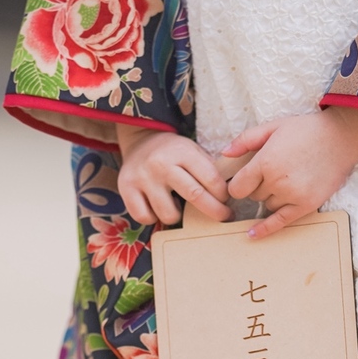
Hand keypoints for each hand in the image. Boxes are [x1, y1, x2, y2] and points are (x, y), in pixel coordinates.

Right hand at [115, 126, 231, 226]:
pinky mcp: (126, 189)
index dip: (223, 195)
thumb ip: (209, 169)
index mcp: (182, 151)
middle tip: (223, 217)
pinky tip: (158, 207)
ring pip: (169, 214)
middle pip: (195, 196)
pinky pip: (145, 218)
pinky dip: (154, 218)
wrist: (141, 140)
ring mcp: (142, 178)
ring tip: (178, 206)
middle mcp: (161, 164)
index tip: (227, 202)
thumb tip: (231, 193)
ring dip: (179, 216)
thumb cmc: (173, 151)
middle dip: (215, 211)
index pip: (211, 179)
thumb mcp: (193, 150)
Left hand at [221, 108, 357, 237]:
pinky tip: (252, 235)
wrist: (341, 137)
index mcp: (266, 162)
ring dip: (271, 197)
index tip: (243, 180)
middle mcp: (277, 182)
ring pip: (267, 206)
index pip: (238, 187)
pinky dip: (265, 229)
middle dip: (258, 186)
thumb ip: (246, 139)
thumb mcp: (273, 127)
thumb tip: (224, 153)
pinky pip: (280, 222)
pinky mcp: (307, 205)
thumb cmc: (307, 130)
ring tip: (287, 178)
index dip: (238, 183)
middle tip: (274, 170)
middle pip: (253, 196)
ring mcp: (293, 195)